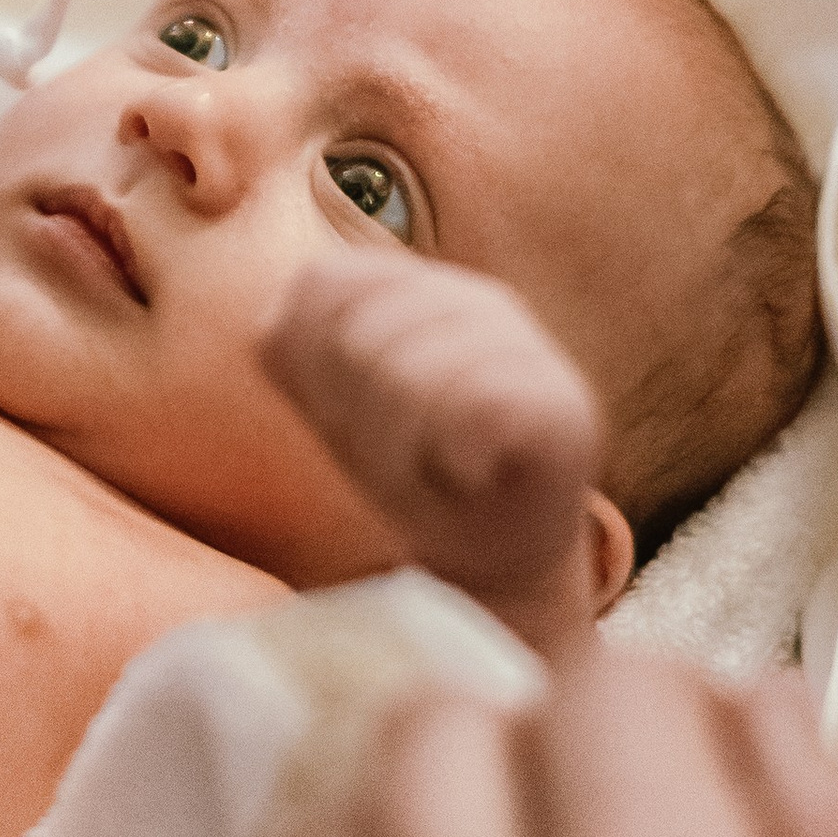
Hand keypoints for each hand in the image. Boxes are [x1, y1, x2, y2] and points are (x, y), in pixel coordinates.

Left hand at [262, 258, 628, 658]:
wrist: (506, 552)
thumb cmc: (417, 474)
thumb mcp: (339, 402)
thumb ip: (299, 344)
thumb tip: (273, 324)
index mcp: (420, 288)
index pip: (321, 284)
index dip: (312, 362)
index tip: (341, 418)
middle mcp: (476, 300)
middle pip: (361, 336)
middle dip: (353, 415)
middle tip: (392, 460)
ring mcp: (526, 347)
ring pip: (413, 372)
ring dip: (398, 446)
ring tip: (427, 470)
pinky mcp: (564, 408)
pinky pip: (480, 409)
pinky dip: (455, 452)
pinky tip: (467, 473)